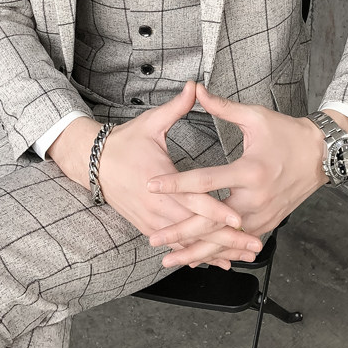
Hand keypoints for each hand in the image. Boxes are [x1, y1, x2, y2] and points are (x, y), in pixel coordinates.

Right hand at [48, 81, 262, 267]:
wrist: (92, 164)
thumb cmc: (124, 142)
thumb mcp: (151, 123)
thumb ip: (177, 107)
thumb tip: (195, 86)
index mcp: (161, 180)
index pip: (193, 200)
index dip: (217, 211)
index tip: (239, 219)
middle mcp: (157, 206)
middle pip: (196, 228)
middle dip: (226, 238)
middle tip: (255, 245)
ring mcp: (153, 220)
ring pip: (187, 242)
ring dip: (216, 251)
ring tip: (243, 256)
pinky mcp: (149, 227)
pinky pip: (175, 246)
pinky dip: (196, 254)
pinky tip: (217, 261)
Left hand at [146, 83, 328, 266]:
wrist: (321, 155)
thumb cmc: (287, 133)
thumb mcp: (255, 116)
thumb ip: (223, 107)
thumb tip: (196, 89)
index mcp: (249, 171)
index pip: (205, 180)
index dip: (175, 184)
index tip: (151, 186)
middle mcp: (255, 199)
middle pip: (211, 221)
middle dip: (180, 232)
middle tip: (153, 239)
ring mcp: (263, 216)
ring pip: (224, 240)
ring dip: (197, 250)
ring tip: (170, 259)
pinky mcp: (267, 223)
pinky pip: (238, 242)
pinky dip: (218, 252)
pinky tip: (199, 258)